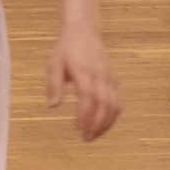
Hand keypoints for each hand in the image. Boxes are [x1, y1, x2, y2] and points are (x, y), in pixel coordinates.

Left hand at [47, 27, 119, 141]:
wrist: (84, 31)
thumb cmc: (66, 49)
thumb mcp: (54, 65)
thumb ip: (53, 86)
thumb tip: (52, 107)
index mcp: (84, 72)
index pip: (88, 98)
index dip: (85, 115)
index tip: (77, 129)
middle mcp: (100, 76)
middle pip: (104, 104)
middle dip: (97, 124)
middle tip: (86, 138)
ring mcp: (110, 78)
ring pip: (114, 105)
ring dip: (106, 123)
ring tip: (93, 136)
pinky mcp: (114, 80)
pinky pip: (117, 101)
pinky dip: (112, 116)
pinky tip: (103, 125)